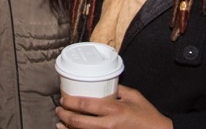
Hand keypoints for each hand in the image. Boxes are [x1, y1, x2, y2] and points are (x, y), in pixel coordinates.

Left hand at [55, 85, 172, 128]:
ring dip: (67, 128)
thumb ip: (117, 89)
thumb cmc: (146, 114)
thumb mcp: (133, 96)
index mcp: (114, 110)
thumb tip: (103, 81)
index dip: (70, 102)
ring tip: (60, 121)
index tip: (63, 98)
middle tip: (59, 109)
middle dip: (64, 115)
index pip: (85, 105)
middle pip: (78, 122)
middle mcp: (108, 125)